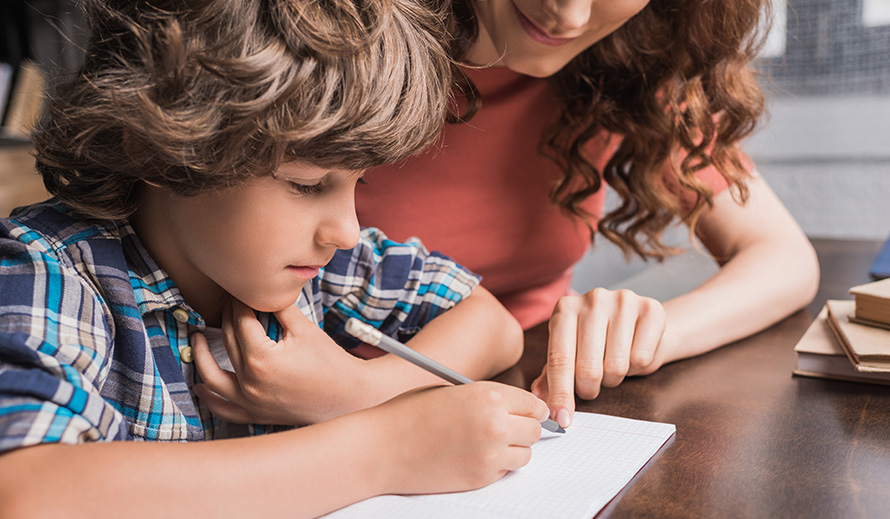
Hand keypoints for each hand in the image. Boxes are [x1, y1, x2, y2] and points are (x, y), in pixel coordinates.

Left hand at [191, 298, 369, 424]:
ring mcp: (251, 402)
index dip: (238, 303)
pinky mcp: (256, 414)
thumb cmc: (331, 362)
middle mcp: (250, 382)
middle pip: (228, 342)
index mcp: (261, 358)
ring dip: (202, 356)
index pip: (240, 322)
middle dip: (226, 318)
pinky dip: (210, 398)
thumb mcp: (305, 329)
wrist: (349, 396)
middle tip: (228, 303)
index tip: (237, 291)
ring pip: (214, 377)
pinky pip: (225, 409)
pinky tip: (200, 386)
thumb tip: (262, 290)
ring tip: (196, 338)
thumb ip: (280, 308)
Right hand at [367, 382, 549, 493]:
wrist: (382, 447)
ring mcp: (490, 454)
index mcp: (488, 395)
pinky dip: (497, 465)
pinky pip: (505, 471)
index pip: (533, 404)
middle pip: (535, 430)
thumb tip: (512, 408)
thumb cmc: (410, 414)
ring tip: (488, 443)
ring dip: (513, 449)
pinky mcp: (481, 477)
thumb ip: (486, 398)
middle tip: (508, 428)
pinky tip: (474, 456)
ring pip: (525, 454)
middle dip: (524, 428)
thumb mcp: (452, 391)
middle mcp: (495, 423)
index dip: (530, 408)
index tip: (526, 412)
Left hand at [531, 288, 669, 427]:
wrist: (640, 323)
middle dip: (589, 389)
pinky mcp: (651, 309)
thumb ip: (552, 374)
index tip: (562, 420)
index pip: (559, 359)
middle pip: (588, 368)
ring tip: (612, 366)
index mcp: (565, 309)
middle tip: (591, 387)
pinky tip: (633, 354)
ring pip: (617, 366)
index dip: (561, 394)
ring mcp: (623, 301)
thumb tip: (539, 398)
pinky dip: (636, 368)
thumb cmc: (598, 341)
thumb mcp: (570, 352)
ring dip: (614, 379)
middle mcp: (592, 300)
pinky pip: (642, 359)